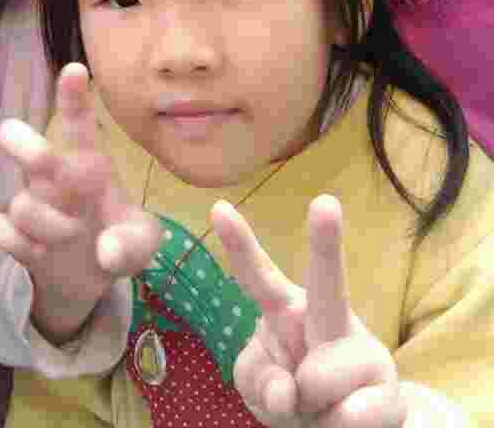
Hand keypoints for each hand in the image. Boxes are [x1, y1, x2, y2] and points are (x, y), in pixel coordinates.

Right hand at [0, 63, 160, 344]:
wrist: (90, 278)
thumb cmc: (119, 240)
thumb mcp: (142, 244)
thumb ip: (134, 244)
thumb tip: (105, 252)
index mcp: (89, 164)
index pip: (79, 123)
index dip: (73, 96)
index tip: (75, 70)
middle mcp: (53, 175)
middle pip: (25, 145)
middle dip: (26, 147)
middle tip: (43, 159)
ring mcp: (30, 202)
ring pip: (22, 204)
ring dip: (49, 228)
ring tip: (71, 239)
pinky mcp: (11, 232)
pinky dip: (16, 244)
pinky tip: (37, 253)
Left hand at [212, 195, 406, 427]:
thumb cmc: (292, 393)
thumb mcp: (258, 386)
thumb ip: (259, 380)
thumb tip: (291, 393)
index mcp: (285, 309)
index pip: (257, 276)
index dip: (238, 244)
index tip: (218, 208)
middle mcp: (326, 317)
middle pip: (327, 283)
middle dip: (326, 242)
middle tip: (325, 203)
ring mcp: (363, 350)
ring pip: (320, 378)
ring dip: (309, 407)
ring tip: (320, 405)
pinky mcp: (390, 390)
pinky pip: (348, 417)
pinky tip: (344, 418)